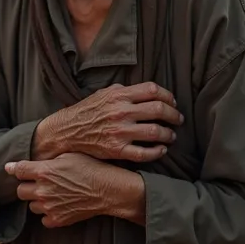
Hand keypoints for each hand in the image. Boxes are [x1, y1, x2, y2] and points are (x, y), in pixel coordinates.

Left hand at [5, 152, 145, 227]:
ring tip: (51, 193)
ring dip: (37, 200)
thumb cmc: (90, 167)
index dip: (13, 168)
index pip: (18, 170)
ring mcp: (49, 207)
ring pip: (31, 206)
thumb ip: (48, 159)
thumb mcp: (69, 155)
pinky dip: (47, 213)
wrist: (107, 189)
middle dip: (26, 186)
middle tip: (38, 182)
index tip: (10, 168)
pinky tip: (58, 205)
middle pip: (20, 191)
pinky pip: (43, 219)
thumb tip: (34, 160)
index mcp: (44, 171)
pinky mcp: (57, 220)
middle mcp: (43, 190)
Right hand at [33, 82, 182, 162]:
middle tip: (178, 119)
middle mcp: (121, 112)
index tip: (173, 102)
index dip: (168, 96)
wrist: (67, 130)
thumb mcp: (103, 93)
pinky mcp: (117, 150)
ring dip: (169, 134)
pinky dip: (158, 152)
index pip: (153, 91)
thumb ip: (124, 90)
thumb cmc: (86, 110)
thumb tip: (144, 91)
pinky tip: (162, 150)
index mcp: (119, 95)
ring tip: (171, 136)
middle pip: (159, 110)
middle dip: (174, 115)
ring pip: (155, 132)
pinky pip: (144, 153)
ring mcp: (120, 132)